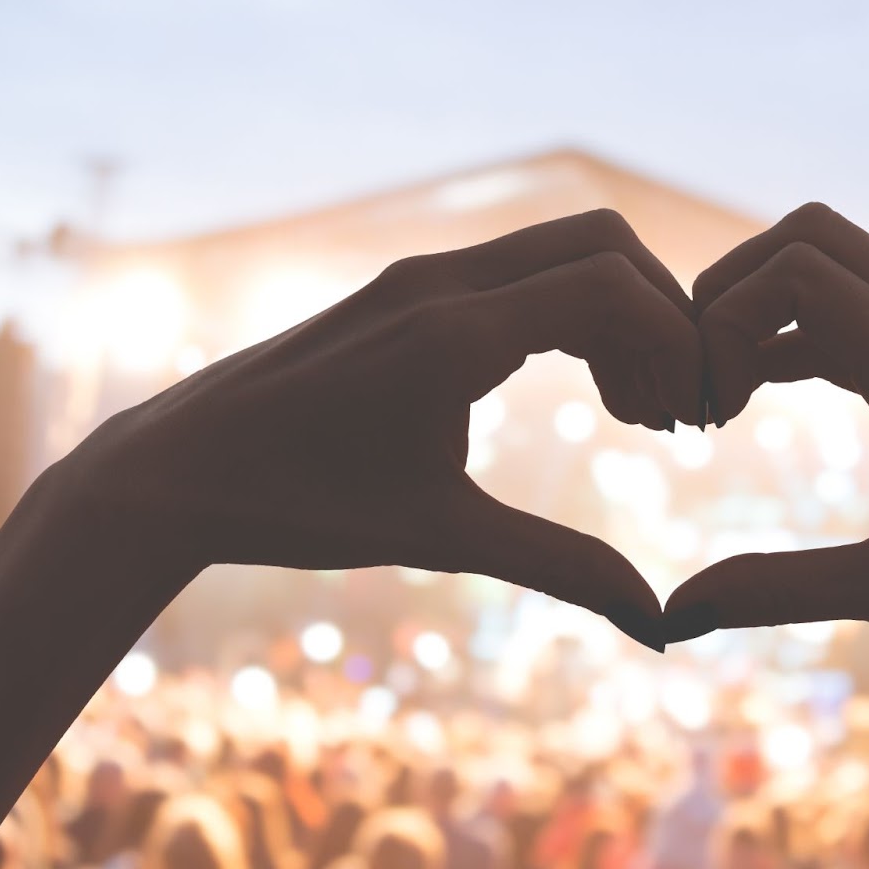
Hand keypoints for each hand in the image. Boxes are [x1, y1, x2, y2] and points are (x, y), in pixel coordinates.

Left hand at [64, 210, 701, 644]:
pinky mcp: (405, 290)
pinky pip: (519, 273)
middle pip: (603, 242)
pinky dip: (570, 314)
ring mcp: (420, 276)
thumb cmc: (299, 506)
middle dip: (662, 315)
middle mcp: (443, 281)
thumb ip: (561, 566)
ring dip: (617, 316)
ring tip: (634, 413)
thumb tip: (658, 625)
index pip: (611, 286)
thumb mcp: (443, 537)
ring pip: (562, 251)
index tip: (692, 420)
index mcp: (456, 332)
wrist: (176, 468)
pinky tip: (576, 391)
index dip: (675, 342)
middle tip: (675, 411)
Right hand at [664, 204, 868, 660]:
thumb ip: (778, 591)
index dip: (725, 322)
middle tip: (700, 376)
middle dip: (734, 289)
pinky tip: (766, 392)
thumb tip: (676, 614)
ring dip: (770, 307)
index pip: (800, 273)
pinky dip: (805, 329)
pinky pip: (867, 306)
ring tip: (724, 395)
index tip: (708, 410)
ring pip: (841, 263)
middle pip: (813, 237)